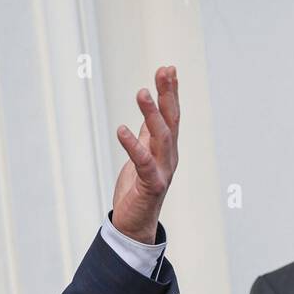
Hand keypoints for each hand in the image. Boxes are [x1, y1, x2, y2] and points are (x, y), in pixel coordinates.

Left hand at [111, 65, 179, 244]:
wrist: (134, 225)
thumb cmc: (138, 190)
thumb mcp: (142, 156)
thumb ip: (147, 136)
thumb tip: (149, 113)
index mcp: (167, 149)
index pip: (172, 115)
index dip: (171, 92)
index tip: (168, 68)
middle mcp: (169, 157)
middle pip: (172, 120)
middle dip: (168, 95)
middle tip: (163, 71)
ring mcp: (163, 171)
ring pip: (161, 137)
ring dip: (152, 114)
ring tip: (142, 92)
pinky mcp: (151, 185)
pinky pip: (142, 162)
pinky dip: (132, 145)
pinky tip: (121, 129)